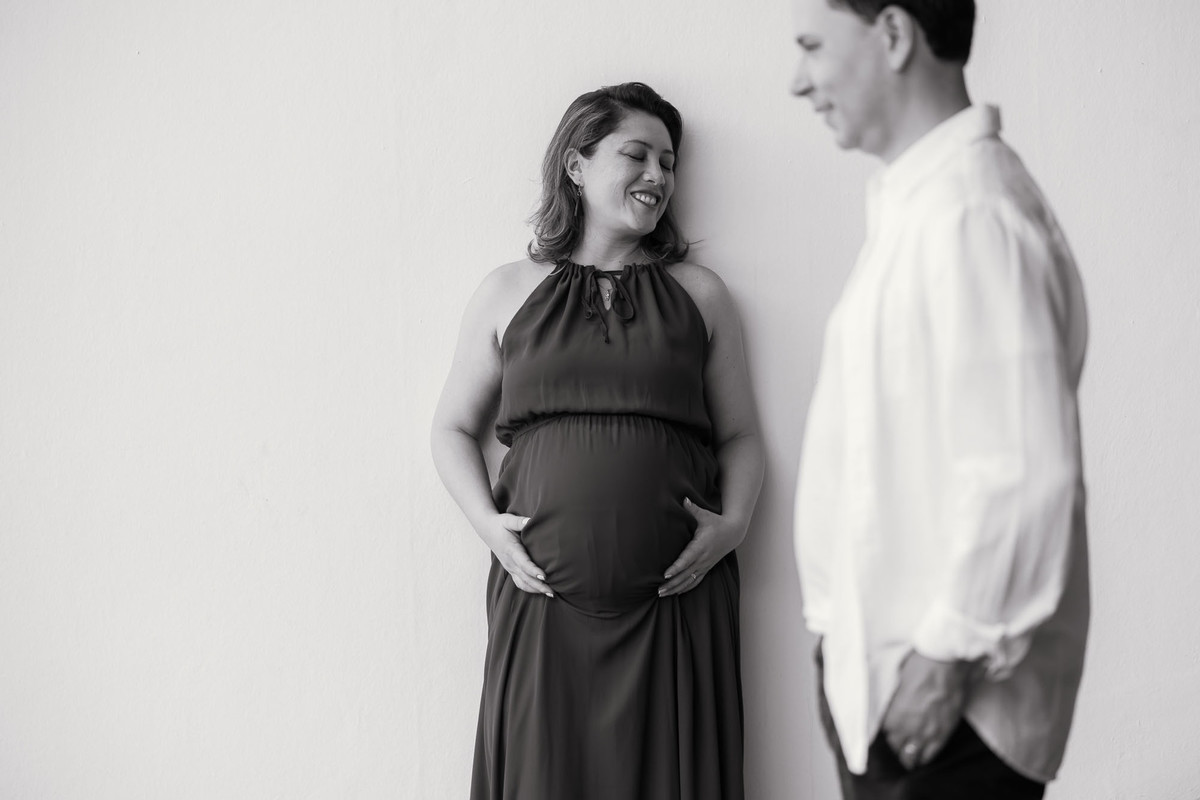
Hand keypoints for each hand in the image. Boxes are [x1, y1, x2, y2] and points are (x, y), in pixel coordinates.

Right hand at [480, 513, 552, 596]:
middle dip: (538, 585)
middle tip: (552, 591)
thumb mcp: (508, 520)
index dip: (533, 570)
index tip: (544, 576)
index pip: (523, 563)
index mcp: (511, 550)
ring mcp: (509, 567)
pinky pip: (519, 583)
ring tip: (550, 594)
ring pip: (522, 583)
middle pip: (525, 577)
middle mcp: (510, 562)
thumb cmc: (499, 524)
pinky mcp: (510, 569)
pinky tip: (540, 590)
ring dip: (536, 589)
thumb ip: (519, 521)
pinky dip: (530, 588)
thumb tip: (530, 521)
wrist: (486, 530)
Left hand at [658, 498, 744, 596]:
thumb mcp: (704, 515)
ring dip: (676, 588)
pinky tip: (676, 593)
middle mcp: (702, 558)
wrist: (732, 532)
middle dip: (671, 583)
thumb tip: (683, 499)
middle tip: (658, 590)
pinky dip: (686, 588)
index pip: (686, 559)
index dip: (676, 568)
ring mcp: (705, 565)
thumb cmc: (716, 522)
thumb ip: (692, 508)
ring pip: (689, 581)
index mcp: (700, 546)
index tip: (665, 574)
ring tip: (663, 594)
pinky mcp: (707, 568)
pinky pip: (696, 581)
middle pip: (685, 575)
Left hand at [881, 651, 969, 769]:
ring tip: (908, 757)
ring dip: (909, 756)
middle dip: (896, 747)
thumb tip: (891, 710)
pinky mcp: (944, 733)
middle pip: (896, 747)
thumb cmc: (919, 667)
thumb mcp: (897, 684)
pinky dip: (924, 756)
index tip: (889, 730)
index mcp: (892, 716)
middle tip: (897, 745)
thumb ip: (892, 703)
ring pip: (913, 756)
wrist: (945, 664)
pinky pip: (931, 753)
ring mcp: (926, 733)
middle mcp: (907, 728)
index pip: (884, 734)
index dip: (887, 732)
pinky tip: (922, 757)